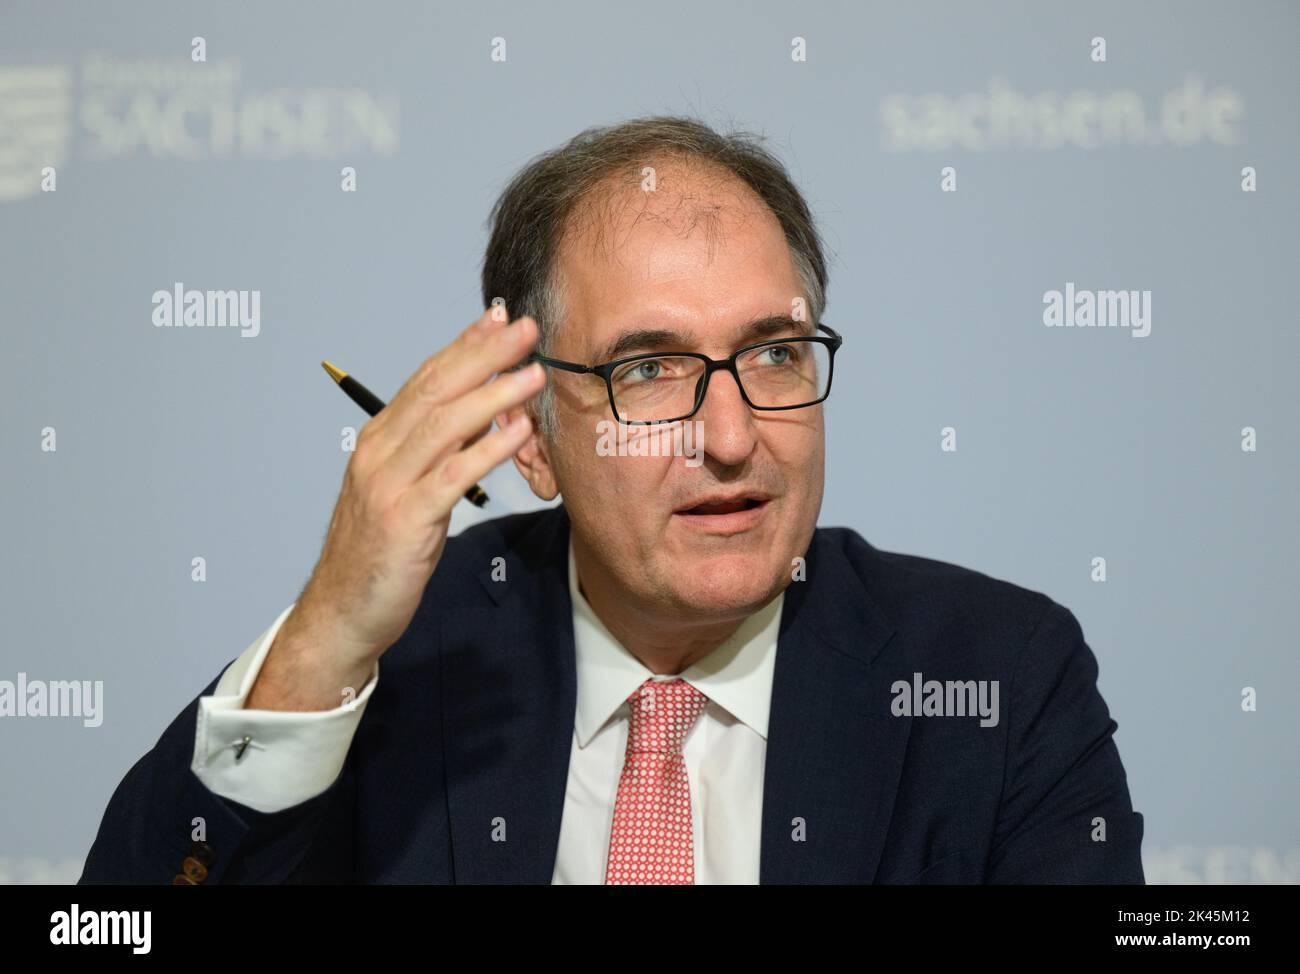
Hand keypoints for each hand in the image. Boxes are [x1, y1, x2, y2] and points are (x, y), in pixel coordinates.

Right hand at [246, 306, 543, 710]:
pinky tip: (518, 432)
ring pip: (447, 426)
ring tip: (533, 373)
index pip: (427, 379)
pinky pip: (453, 476)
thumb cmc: (379, 554)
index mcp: (379, 441)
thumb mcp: (407, 491)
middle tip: (525, 328)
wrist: (343, 612)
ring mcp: (389, 485)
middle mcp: (379, 453)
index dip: (464, 345)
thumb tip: (483, 418)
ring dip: (494, 395)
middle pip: (437, 390)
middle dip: (484, 355)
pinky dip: (487, 449)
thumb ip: (438, 453)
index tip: (499, 319)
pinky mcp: (405, 520)